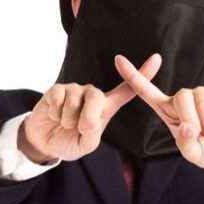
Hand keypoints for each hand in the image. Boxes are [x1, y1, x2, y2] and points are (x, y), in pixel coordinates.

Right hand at [21, 53, 162, 161]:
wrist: (45, 142)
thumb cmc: (70, 141)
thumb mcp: (86, 145)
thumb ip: (93, 134)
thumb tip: (90, 119)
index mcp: (106, 107)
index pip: (126, 90)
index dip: (142, 74)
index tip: (157, 59)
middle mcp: (92, 94)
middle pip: (96, 97)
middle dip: (86, 118)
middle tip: (80, 129)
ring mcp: (74, 90)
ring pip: (74, 103)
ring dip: (67, 120)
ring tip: (65, 123)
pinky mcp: (57, 89)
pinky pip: (58, 100)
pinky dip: (55, 114)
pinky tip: (54, 115)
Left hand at [113, 53, 203, 177]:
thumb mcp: (192, 153)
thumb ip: (187, 144)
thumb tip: (189, 128)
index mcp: (166, 109)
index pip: (145, 90)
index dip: (132, 75)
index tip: (118, 59)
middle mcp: (180, 98)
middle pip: (182, 97)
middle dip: (192, 119)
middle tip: (200, 136)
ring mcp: (199, 93)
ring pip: (200, 99)